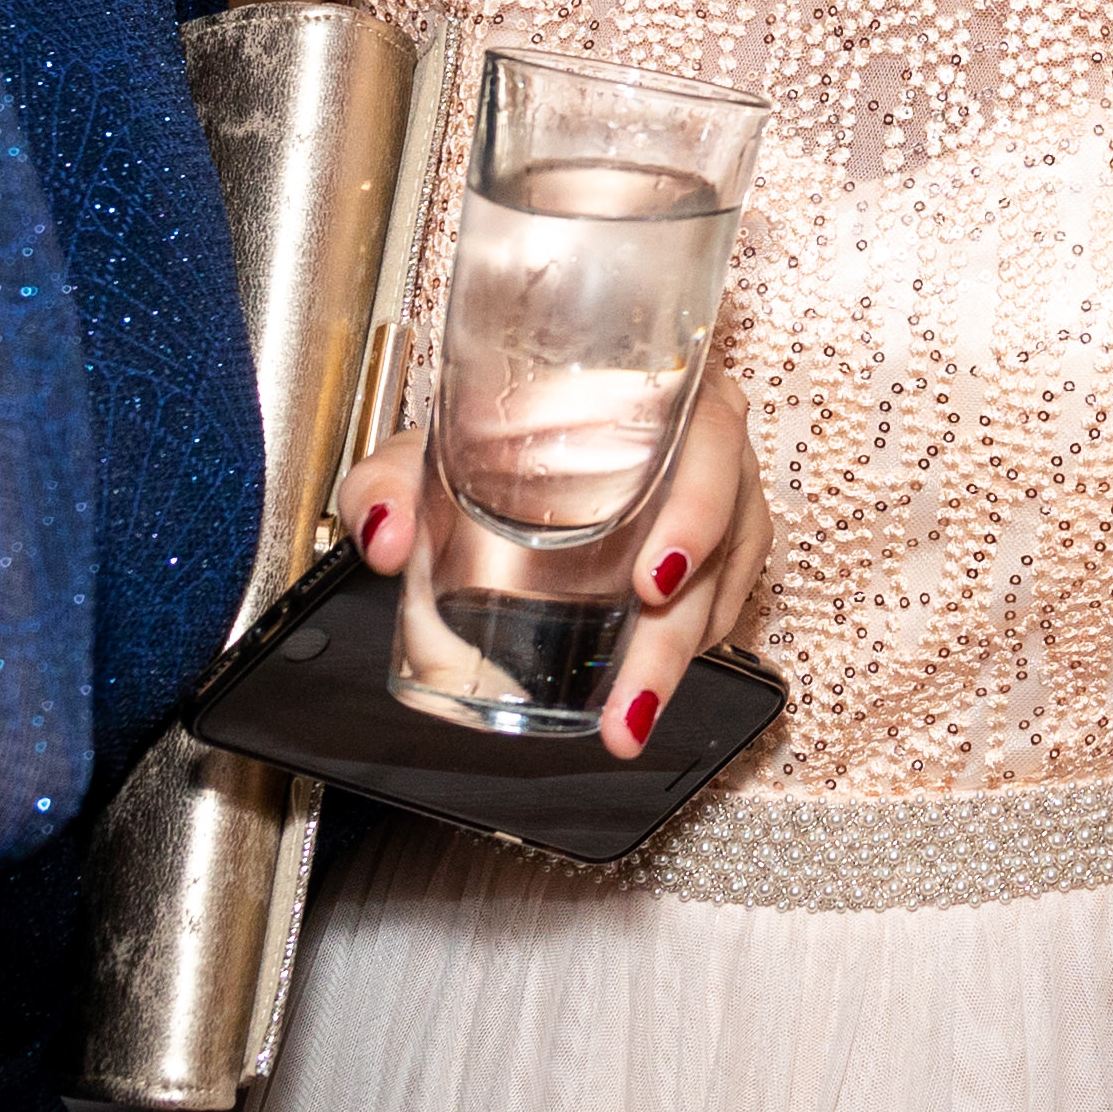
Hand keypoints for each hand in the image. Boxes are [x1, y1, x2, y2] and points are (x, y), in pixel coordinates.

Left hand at [333, 366, 773, 761]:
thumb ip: (386, 481)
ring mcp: (717, 498)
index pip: (711, 433)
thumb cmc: (486, 433)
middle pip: (726, 530)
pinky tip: (640, 693)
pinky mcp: (714, 549)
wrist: (502, 444)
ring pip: (725, 581)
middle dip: (682, 623)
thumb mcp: (429, 448)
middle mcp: (700, 441)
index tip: (652, 580)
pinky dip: (689, 652)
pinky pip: (723, 601)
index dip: (697, 509)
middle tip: (631, 691)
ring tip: (625, 721)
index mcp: (656, 390)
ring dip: (680, 658)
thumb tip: (386, 538)